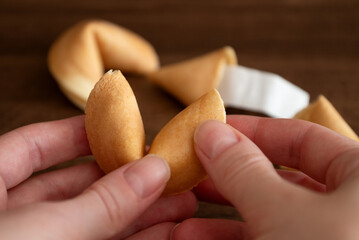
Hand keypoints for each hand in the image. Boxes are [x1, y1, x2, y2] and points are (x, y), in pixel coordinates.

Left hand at [0, 116, 196, 239]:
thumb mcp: (41, 231)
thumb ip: (99, 203)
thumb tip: (151, 170)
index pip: (37, 145)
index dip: (82, 132)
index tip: (124, 127)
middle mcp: (12, 218)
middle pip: (78, 185)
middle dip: (127, 178)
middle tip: (168, 173)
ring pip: (96, 222)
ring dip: (141, 213)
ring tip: (181, 203)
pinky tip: (165, 233)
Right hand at [171, 115, 358, 239]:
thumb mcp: (284, 211)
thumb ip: (244, 170)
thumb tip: (210, 132)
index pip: (304, 137)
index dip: (253, 130)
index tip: (212, 130)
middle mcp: (348, 208)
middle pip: (278, 178)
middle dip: (227, 175)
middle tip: (192, 170)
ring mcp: (328, 236)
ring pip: (267, 214)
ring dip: (219, 213)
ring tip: (181, 208)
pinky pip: (265, 239)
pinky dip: (228, 237)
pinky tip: (192, 236)